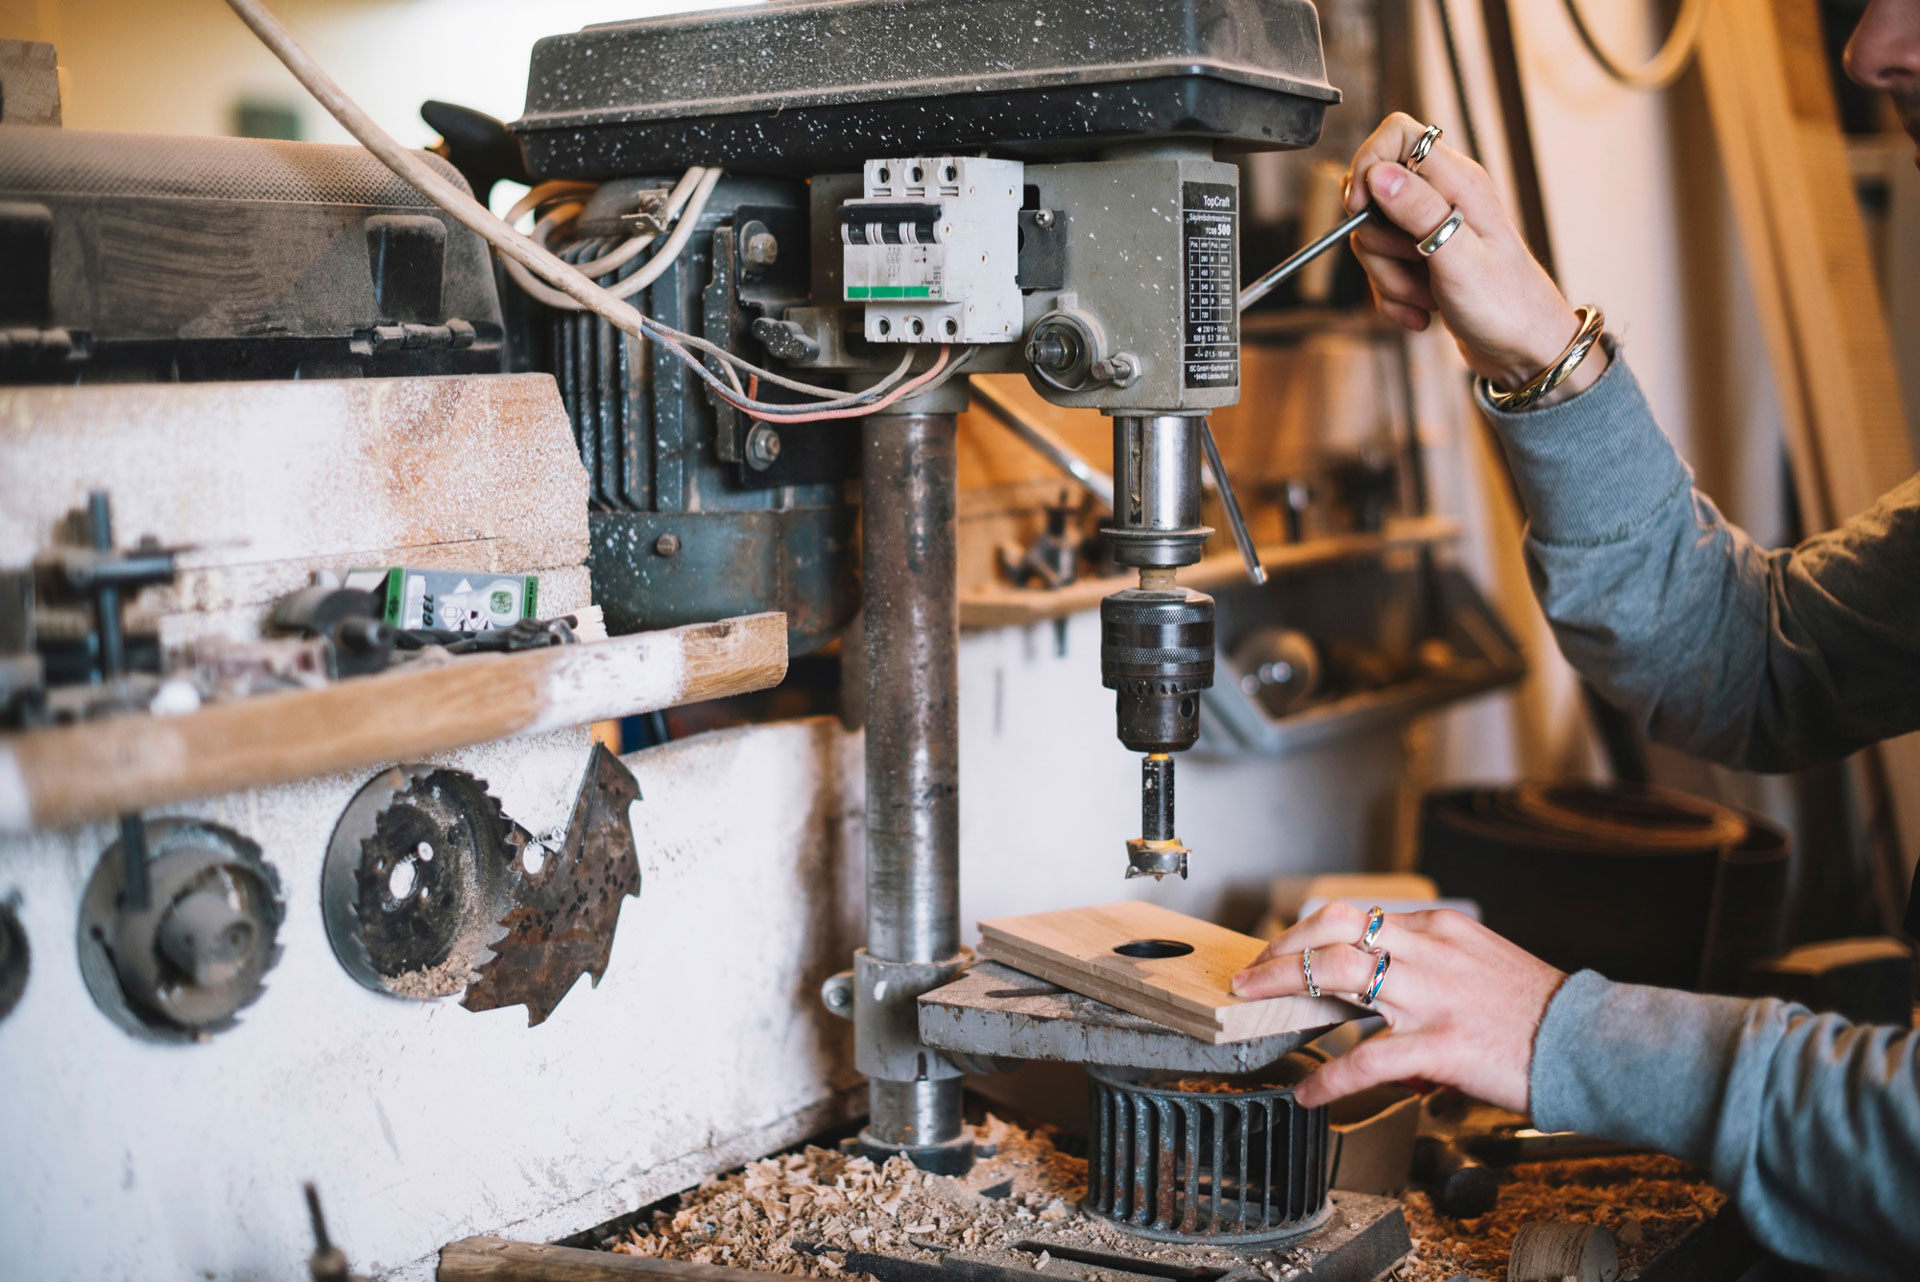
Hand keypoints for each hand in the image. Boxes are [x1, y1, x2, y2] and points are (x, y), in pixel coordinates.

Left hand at [1231, 901, 1565, 1111]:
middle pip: (1333, 928)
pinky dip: (1329, 1077)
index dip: (1307, 935)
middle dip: (1282, 948)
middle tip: (1251, 972)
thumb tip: (1390, 1010)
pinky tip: (1309, 1092)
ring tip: (1254, 1006)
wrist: (1592, 1042)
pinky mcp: (1442, 1044)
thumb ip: (1431, 975)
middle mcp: (1429, 951)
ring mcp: (1433, 996)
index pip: (1355, 918)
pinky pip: (1368, 1058)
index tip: (1283, 953)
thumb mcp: (1480, 967)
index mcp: (1438, 930)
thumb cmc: (1539, 1012)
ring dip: (1284, 986)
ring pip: (1338, 972)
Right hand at [1342, 113, 1606, 400]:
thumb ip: (1419, 212)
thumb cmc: (1508, 306)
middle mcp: (1444, 199)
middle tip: (1413, 266)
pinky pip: (1383, 270)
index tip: (1361, 208)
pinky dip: (1394, 297)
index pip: (1397, 135)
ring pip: (1374, 238)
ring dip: (1388, 278)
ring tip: (1425, 297)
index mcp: (1459, 183)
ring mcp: (1432, 230)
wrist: (1527, 352)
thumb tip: (1379, 174)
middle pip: (1374, 195)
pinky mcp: (1423, 261)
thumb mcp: (1459, 258)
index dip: (1368, 164)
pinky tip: (1423, 312)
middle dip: (1378, 243)